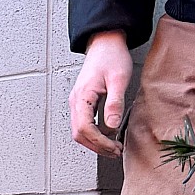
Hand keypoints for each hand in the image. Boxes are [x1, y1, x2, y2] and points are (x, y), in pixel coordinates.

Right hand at [69, 30, 131, 156]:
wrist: (105, 43)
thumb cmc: (112, 57)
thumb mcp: (118, 79)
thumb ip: (114, 103)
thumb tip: (112, 126)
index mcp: (82, 97)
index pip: (84, 129)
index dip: (99, 142)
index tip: (114, 147)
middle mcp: (75, 101)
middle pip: (79, 134)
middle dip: (97, 146)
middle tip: (115, 151)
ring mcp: (77, 102)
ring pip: (79, 131)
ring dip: (95, 142)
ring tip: (113, 146)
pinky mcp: (82, 102)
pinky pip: (83, 124)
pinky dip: (94, 134)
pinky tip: (107, 135)